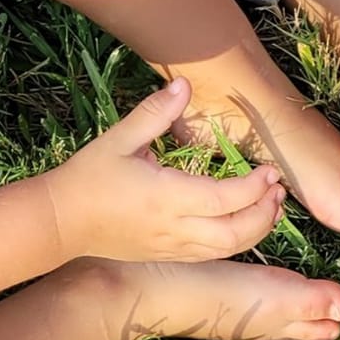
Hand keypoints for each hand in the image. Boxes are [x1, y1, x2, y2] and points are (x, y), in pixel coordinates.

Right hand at [45, 79, 285, 262]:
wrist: (61, 221)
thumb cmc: (89, 177)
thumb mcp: (119, 139)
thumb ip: (155, 112)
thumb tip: (184, 84)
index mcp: (165, 197)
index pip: (224, 199)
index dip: (253, 188)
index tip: (270, 171)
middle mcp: (173, 228)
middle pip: (235, 234)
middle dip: (264, 214)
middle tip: (278, 191)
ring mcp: (171, 247)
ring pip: (227, 249)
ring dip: (256, 231)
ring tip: (271, 207)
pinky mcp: (168, 255)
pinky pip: (211, 255)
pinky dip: (236, 243)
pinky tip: (245, 224)